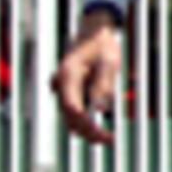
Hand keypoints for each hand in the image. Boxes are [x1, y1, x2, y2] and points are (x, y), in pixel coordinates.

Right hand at [55, 13, 126, 143]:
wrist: (94, 30)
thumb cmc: (101, 44)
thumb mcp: (108, 62)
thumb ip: (104, 84)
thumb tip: (100, 109)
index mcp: (68, 76)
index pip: (73, 109)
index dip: (88, 125)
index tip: (104, 135)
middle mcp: (61, 84)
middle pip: (70, 117)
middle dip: (88, 131)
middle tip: (110, 140)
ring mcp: (63, 88)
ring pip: (71, 117)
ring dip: (87, 127)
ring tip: (107, 136)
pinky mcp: (69, 90)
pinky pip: (76, 110)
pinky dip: (87, 119)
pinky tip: (101, 123)